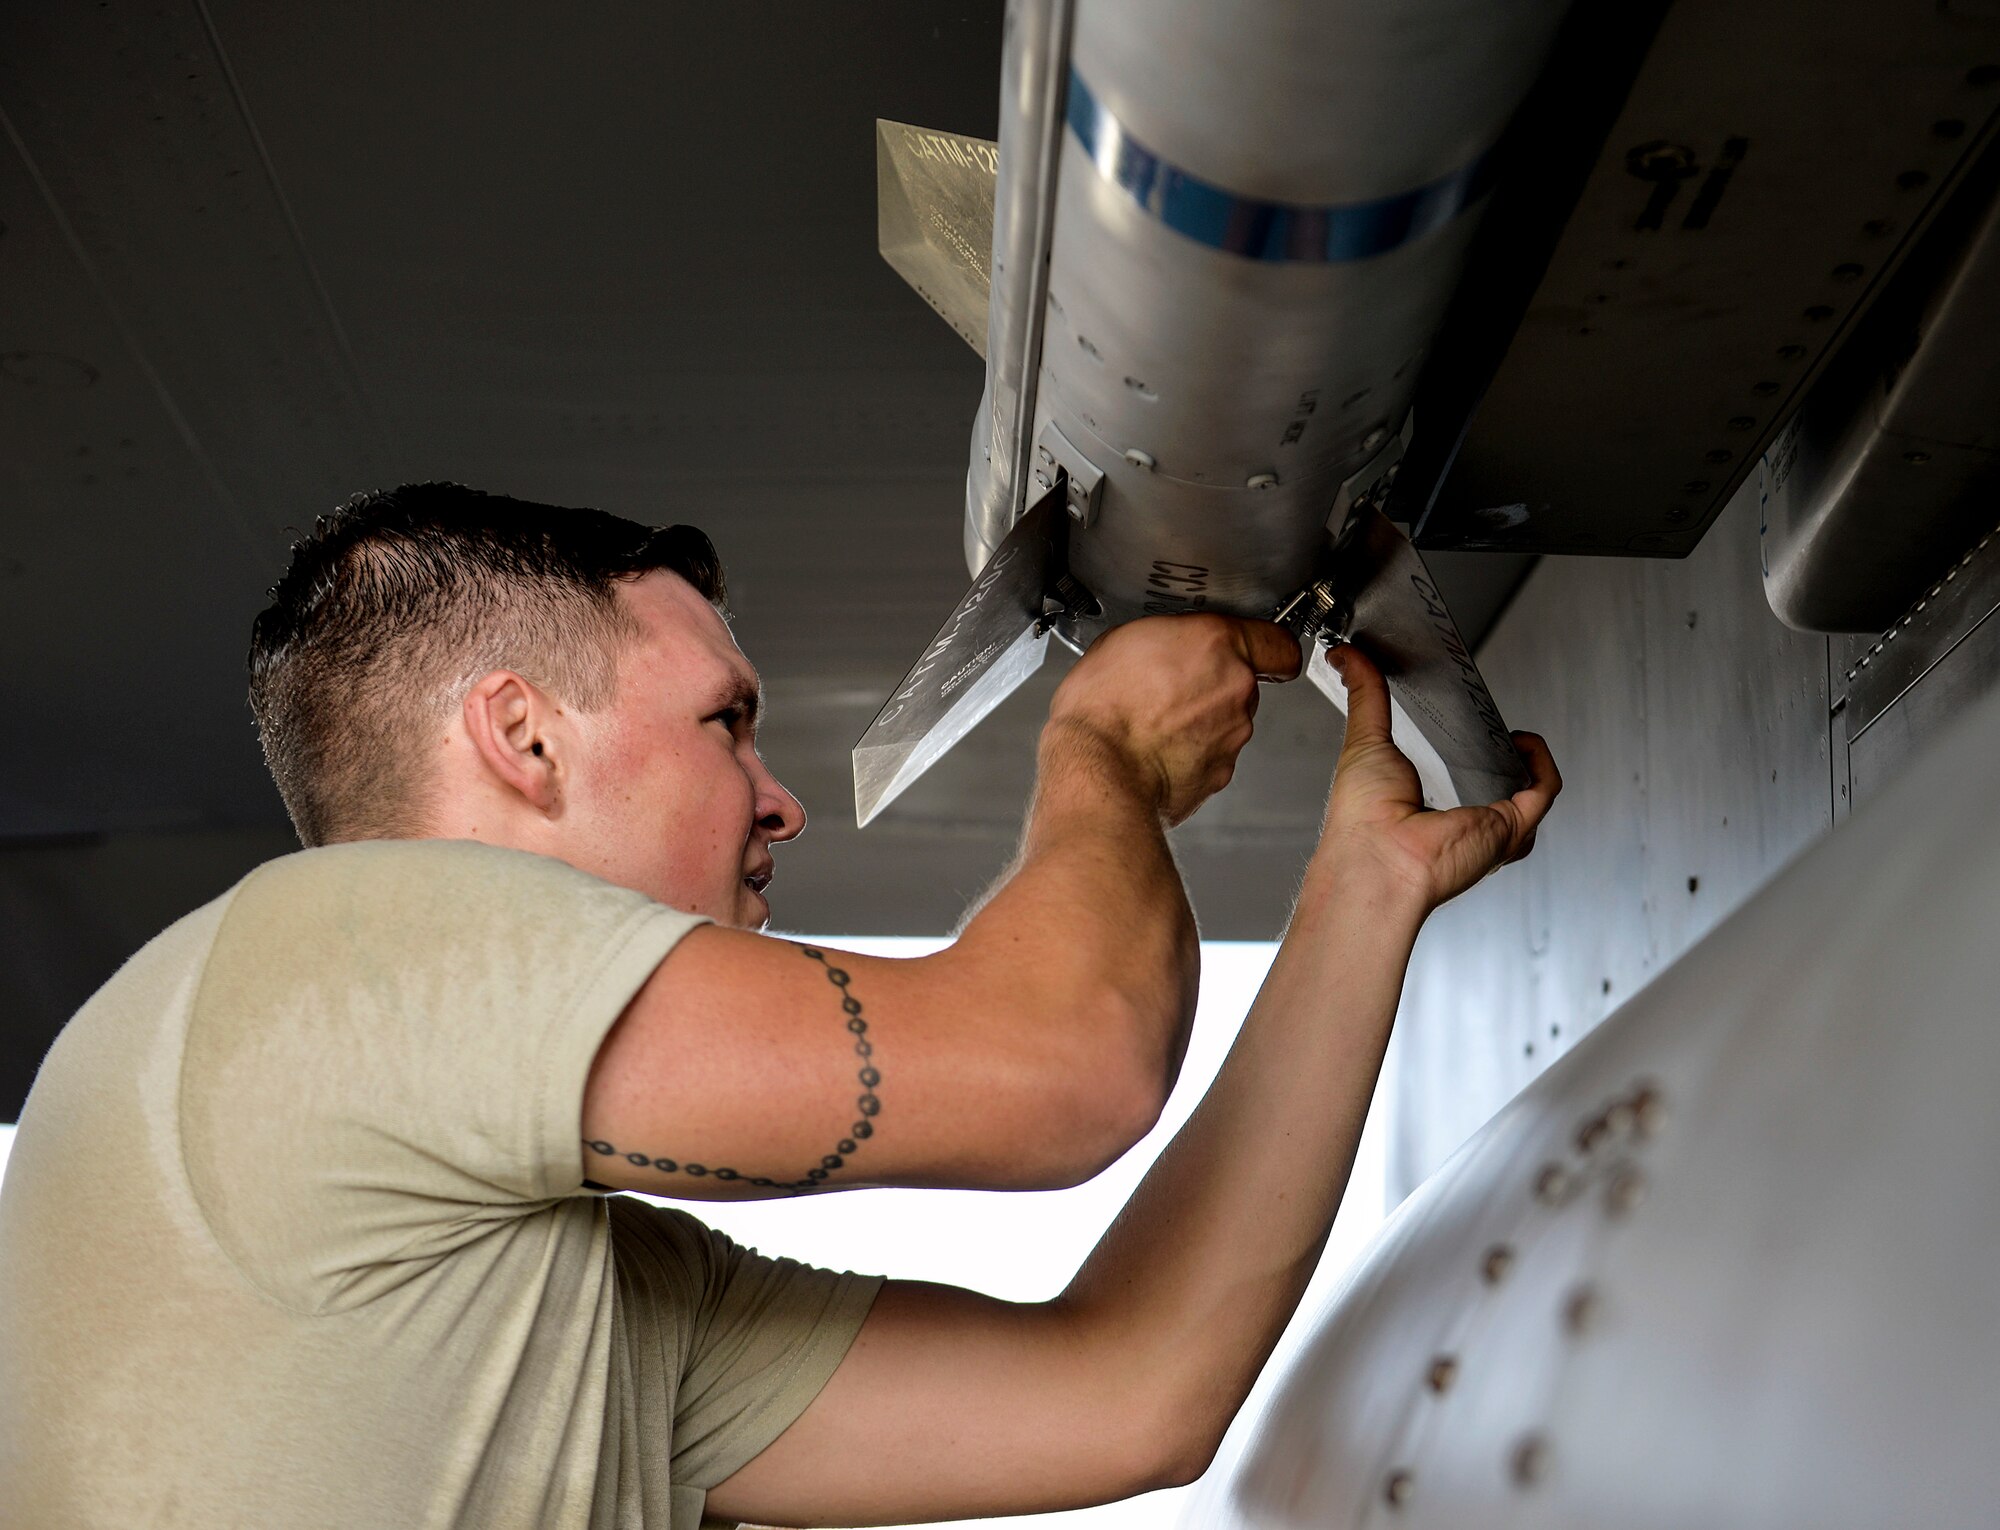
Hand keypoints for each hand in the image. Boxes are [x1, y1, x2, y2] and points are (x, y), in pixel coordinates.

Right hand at [1046, 614, 1302, 825]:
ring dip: (1201, 721)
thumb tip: (1175, 644)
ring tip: (1155, 722)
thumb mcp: (1127, 639)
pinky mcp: (1219, 773)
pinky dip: (1190, 754)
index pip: (1278, 643)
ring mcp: (1231, 735)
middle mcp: (1235, 689)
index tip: (1259, 650)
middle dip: (1216, 686)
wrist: (1097, 769)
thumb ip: (1174, 637)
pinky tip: (1155, 749)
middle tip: (1174, 687)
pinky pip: (1211, 756)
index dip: (1268, 648)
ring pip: (1228, 722)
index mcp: (1217, 644)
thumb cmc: (1103, 706)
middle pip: (1245, 685)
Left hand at [1314, 643, 1559, 913]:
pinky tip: (1523, 739)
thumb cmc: (1361, 822)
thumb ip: (1365, 696)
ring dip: (1525, 755)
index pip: (1456, 773)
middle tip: (1482, 713)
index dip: (1464, 741)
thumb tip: (1347, 658)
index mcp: (1425, 805)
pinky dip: (1542, 761)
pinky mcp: (1510, 827)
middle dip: (1497, 746)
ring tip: (1506, 727)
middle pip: (1496, 780)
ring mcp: (1487, 828)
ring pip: (1526, 788)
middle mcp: (1459, 820)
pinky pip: (1544, 790)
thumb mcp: (1364, 740)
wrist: (1375, 860)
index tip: (1459, 710)